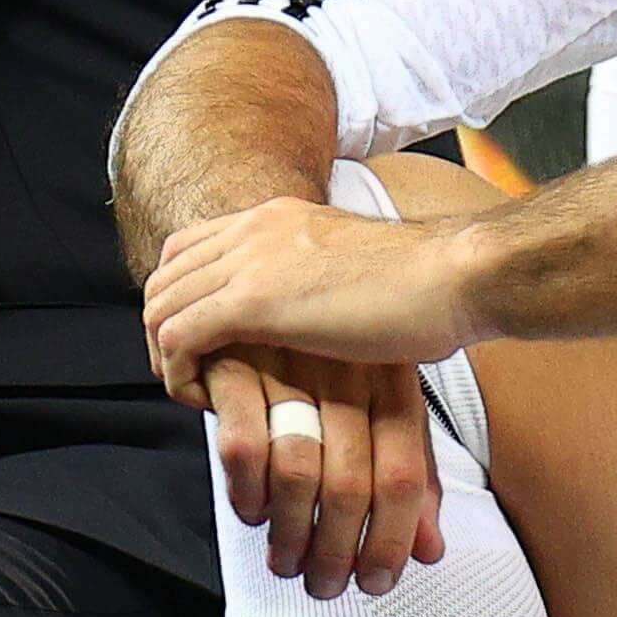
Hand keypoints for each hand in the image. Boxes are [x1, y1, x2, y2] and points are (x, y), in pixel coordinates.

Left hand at [145, 192, 491, 378]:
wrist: (456, 275)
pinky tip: (212, 400)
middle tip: (198, 376)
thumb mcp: (351, 271)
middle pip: (164, 276)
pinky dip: (181, 374)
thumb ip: (315, 281)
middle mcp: (254, 228)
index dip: (184, 300)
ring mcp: (251, 260)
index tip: (210, 346)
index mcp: (277, 216)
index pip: (189, 249)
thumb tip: (311, 316)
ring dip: (168, 357)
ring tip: (204, 393)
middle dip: (165, 332)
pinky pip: (178, 337)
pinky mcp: (255, 301)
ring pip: (160, 306)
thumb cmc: (429, 285)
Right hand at [187, 345, 446, 599]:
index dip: (392, 541)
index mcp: (394, 380)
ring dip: (290, 536)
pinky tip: (253, 512)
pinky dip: (247, 493)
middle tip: (326, 587)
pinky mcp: (234, 366)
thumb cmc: (332, 355)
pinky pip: (241, 447)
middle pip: (351, 487)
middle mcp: (346, 374)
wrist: (267, 273)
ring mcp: (289, 369)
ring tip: (287, 565)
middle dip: (336, 554)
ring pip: (296, 475)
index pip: (404, 477)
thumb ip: (410, 477)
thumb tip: (429, 553)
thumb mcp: (386, 405)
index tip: (377, 582)